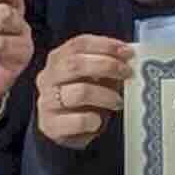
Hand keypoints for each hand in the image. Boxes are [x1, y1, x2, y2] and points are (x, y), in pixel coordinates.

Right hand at [32, 34, 133, 148]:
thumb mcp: (91, 78)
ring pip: (80, 92)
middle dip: (107, 66)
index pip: (78, 44)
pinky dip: (95, 120)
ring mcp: (47, 102)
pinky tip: (98, 121)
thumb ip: (105, 66)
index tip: (126, 52)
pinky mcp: (51, 125)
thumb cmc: (79, 100)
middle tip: (126, 73)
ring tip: (118, 102)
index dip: (105, 45)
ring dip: (106, 95)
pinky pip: (79, 120)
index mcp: (57, 60)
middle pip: (75, 64)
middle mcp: (48, 78)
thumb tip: (127, 59)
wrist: (60, 130)